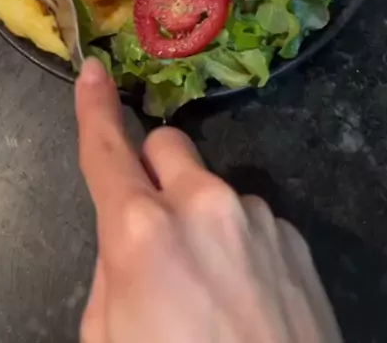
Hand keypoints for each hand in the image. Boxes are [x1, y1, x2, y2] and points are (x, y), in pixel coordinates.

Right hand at [75, 59, 342, 342]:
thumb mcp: (107, 339)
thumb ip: (110, 274)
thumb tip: (126, 239)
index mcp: (143, 231)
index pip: (107, 148)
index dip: (92, 107)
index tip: (91, 71)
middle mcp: (204, 204)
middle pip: (167, 145)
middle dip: (151, 169)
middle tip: (149, 217)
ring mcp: (258, 217)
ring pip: (211, 189)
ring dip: (199, 218)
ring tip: (209, 289)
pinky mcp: (296, 239)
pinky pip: (251, 220)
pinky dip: (237, 242)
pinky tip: (247, 298)